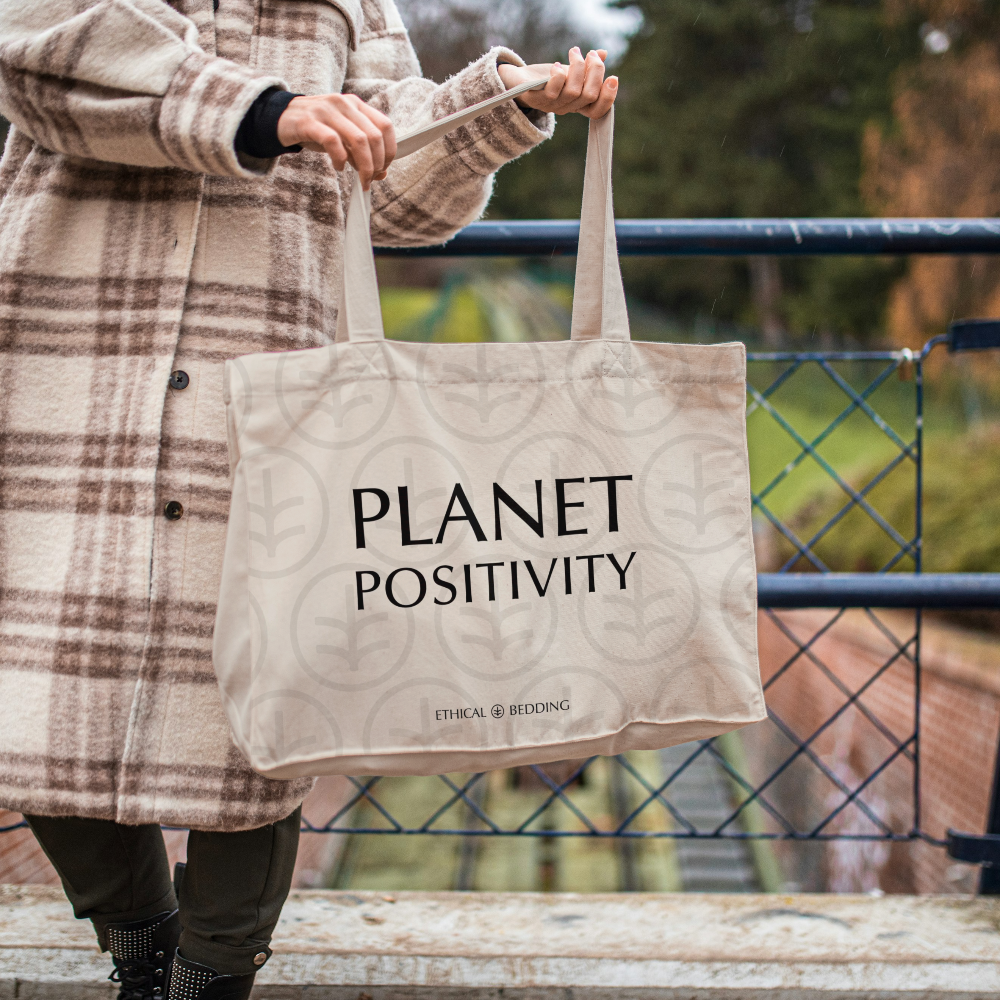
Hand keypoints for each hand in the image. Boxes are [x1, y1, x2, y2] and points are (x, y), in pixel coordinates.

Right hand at [276, 93, 396, 188]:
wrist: (281, 118)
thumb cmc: (316, 130)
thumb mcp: (342, 138)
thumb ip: (361, 152)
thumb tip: (382, 173)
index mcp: (356, 105)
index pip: (385, 126)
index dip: (389, 151)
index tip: (383, 169)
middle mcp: (344, 103)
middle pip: (374, 136)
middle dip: (377, 163)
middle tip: (370, 179)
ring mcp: (327, 110)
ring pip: (359, 140)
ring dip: (364, 166)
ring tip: (360, 179)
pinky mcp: (309, 122)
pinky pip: (333, 142)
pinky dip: (340, 159)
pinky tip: (339, 167)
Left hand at [497, 47, 617, 118]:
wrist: (516, 80)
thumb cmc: (545, 76)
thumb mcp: (569, 68)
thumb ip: (586, 65)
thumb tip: (602, 53)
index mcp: (576, 103)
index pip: (597, 111)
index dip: (608, 98)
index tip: (613, 77)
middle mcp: (566, 108)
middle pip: (589, 95)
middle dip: (595, 71)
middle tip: (590, 53)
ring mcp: (551, 106)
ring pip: (573, 91)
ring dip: (577, 67)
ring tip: (573, 51)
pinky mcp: (536, 99)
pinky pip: (553, 91)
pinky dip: (558, 75)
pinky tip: (557, 66)